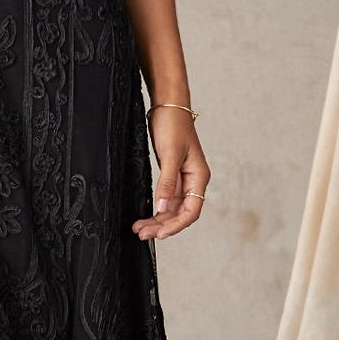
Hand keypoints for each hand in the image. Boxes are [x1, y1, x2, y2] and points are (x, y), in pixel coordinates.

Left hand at [132, 109, 208, 238]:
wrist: (168, 105)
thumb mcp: (170, 154)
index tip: (159, 234)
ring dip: (157, 219)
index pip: (191, 211)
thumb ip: (167, 182)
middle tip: (142, 234)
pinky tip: (144, 215)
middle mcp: (193, 181)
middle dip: (162, 226)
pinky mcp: (171, 174)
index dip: (176, 225)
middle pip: (181, 213)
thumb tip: (163, 207)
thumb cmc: (173, 125)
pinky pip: (166, 198)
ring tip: (139, 228)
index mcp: (199, 177)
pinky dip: (156, 207)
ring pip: (172, 207)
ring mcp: (182, 179)